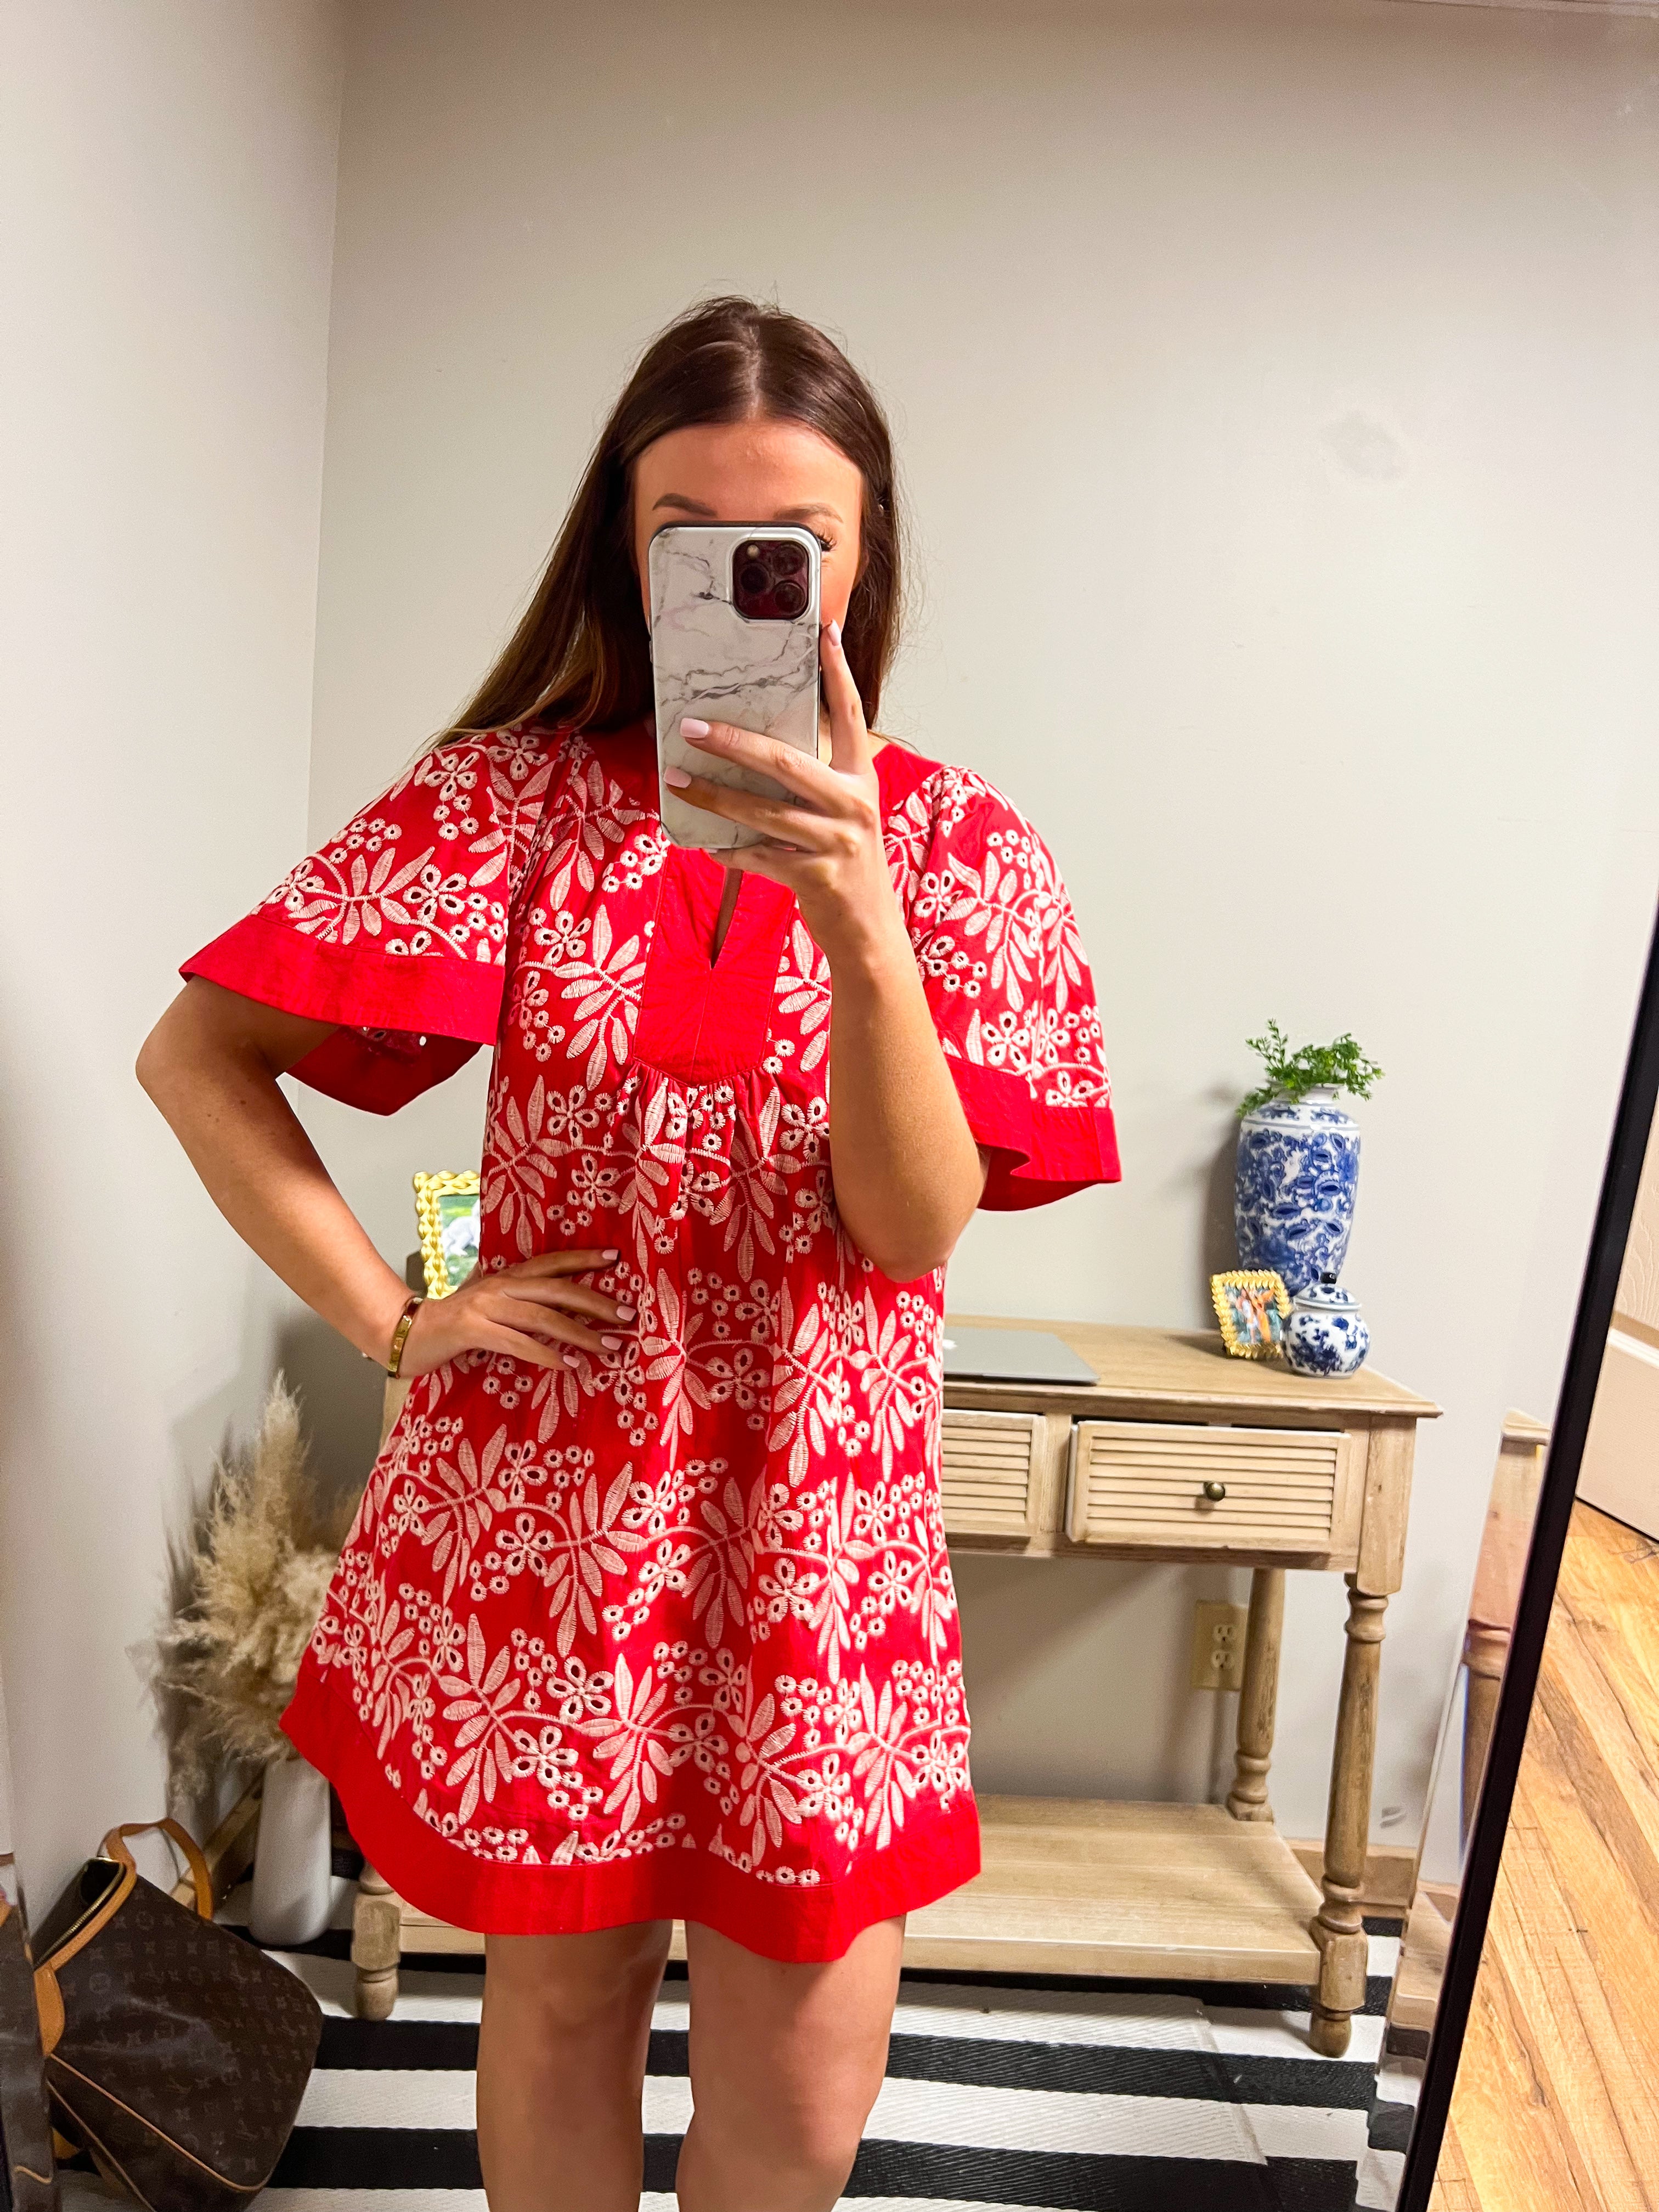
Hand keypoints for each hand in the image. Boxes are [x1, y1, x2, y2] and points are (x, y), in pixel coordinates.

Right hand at [395, 1247, 630, 1378]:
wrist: (407, 1333)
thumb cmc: (453, 1324)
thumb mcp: (488, 1303)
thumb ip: (517, 1302)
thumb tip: (557, 1311)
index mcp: (506, 1277)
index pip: (551, 1263)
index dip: (582, 1260)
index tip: (615, 1259)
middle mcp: (500, 1286)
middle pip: (557, 1290)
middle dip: (595, 1302)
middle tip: (628, 1315)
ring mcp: (487, 1307)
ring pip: (544, 1318)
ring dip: (580, 1334)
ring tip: (609, 1346)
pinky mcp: (474, 1331)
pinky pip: (518, 1343)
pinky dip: (546, 1355)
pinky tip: (569, 1366)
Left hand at [662, 619, 905, 969]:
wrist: (870, 935)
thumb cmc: (849, 867)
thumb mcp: (844, 816)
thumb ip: (814, 784)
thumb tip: (756, 754)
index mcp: (861, 778)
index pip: (851, 714)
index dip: (838, 672)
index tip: (824, 631)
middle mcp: (853, 804)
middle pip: (786, 761)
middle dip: (733, 742)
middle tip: (692, 727)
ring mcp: (836, 841)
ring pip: (763, 811)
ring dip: (714, 796)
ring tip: (678, 780)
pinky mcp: (816, 877)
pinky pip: (758, 857)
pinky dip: (729, 851)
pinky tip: (706, 845)